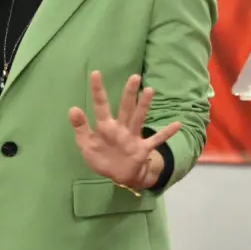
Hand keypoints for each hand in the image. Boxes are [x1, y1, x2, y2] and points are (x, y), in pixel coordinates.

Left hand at [69, 71, 179, 190]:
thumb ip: (80, 127)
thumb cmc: (101, 156)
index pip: (101, 106)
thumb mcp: (86, 144)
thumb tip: (73, 108)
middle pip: (125, 108)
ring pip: (139, 118)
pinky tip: (177, 124)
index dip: (97, 91)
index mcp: (105, 126)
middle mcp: (121, 128)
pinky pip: (156, 140)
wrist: (118, 176)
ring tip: (150, 90)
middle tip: (134, 77)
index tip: (95, 73)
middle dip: (129, 93)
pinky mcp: (142, 149)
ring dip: (144, 105)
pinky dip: (166, 133)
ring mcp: (133, 137)